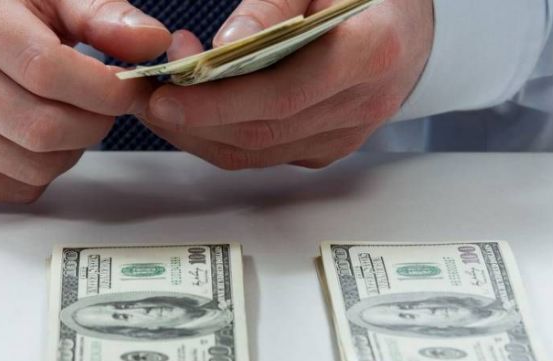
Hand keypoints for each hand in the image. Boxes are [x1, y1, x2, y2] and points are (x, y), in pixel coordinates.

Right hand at [0, 0, 170, 201]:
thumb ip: (100, 14)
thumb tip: (150, 43)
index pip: (46, 70)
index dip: (103, 89)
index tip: (130, 88)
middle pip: (41, 128)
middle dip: (94, 124)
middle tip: (104, 105)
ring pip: (31, 167)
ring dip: (70, 151)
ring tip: (67, 115)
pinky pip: (10, 189)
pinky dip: (39, 172)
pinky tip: (33, 137)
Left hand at [140, 0, 432, 169]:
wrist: (405, 21)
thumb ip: (272, 3)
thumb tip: (224, 46)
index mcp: (371, 52)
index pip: (285, 94)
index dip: (220, 102)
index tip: (167, 95)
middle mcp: (363, 105)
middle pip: (264, 131)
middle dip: (194, 119)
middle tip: (147, 94)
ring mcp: (346, 134)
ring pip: (257, 152)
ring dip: (199, 131)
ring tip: (161, 96)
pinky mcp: (326, 148)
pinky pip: (263, 155)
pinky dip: (220, 136)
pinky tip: (195, 109)